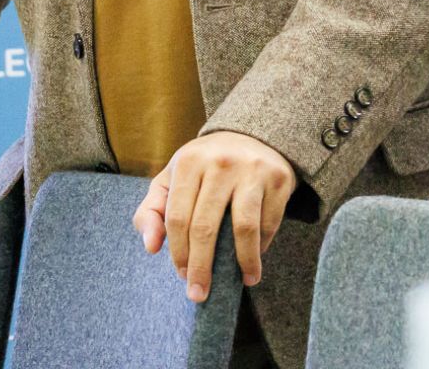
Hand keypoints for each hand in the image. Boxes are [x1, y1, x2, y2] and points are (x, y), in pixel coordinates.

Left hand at [133, 131, 295, 299]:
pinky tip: (255, 259)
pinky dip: (262, 247)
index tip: (182, 276)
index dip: (178, 252)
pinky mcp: (278, 179)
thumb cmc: (204, 166)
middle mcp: (220, 163)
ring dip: (243, 262)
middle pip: (206, 227)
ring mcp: (251, 171)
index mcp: (189, 162)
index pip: (177, 217)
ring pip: (244, 229)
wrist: (251, 135)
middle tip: (200, 293)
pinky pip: (268, 224)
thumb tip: (150, 247)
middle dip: (202, 267)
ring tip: (244, 281)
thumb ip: (152, 210)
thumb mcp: (173, 178)